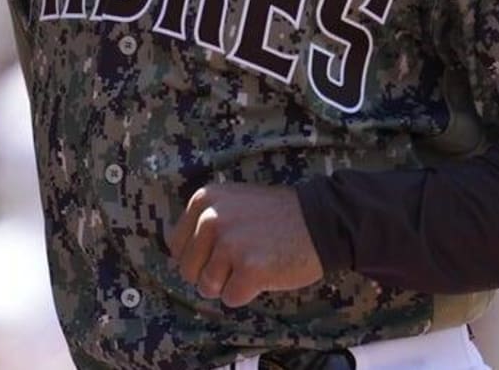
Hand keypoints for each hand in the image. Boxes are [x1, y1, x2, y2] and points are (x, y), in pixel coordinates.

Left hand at [166, 183, 324, 307]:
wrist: (322, 220)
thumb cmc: (277, 216)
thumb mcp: (232, 202)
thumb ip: (203, 222)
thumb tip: (176, 256)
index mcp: (203, 200)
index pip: (176, 246)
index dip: (198, 257)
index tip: (223, 251)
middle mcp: (211, 218)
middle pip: (188, 270)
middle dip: (213, 273)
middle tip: (242, 259)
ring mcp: (229, 244)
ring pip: (207, 287)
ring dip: (230, 284)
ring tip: (255, 263)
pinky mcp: (249, 269)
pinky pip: (231, 298)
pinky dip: (248, 293)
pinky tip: (266, 272)